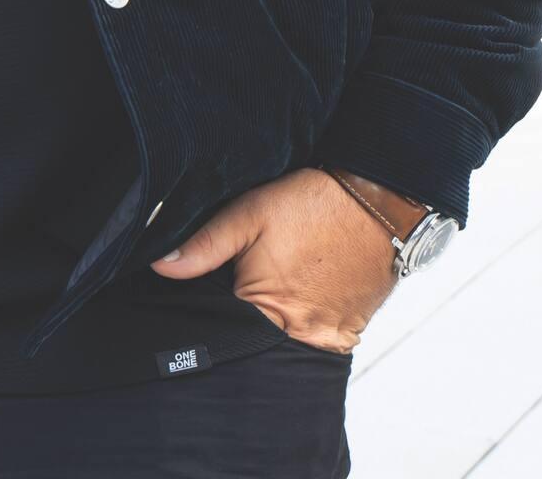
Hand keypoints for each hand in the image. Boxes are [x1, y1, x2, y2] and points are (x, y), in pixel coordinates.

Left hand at [144, 166, 402, 353]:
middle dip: (246, 319)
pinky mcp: (352, 330)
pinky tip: (307, 289)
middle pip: (257, 339)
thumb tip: (161, 267)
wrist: (380, 200)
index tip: (218, 290)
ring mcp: (330, 335)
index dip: (215, 311)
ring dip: (279, 319)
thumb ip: (205, 245)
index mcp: (267, 307)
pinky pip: (320, 337)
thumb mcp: (250, 213)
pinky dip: (309, 319)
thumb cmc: (313, 203)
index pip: (225, 329)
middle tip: (251, 281)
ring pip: (288, 340)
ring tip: (283, 282)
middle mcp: (300, 332)